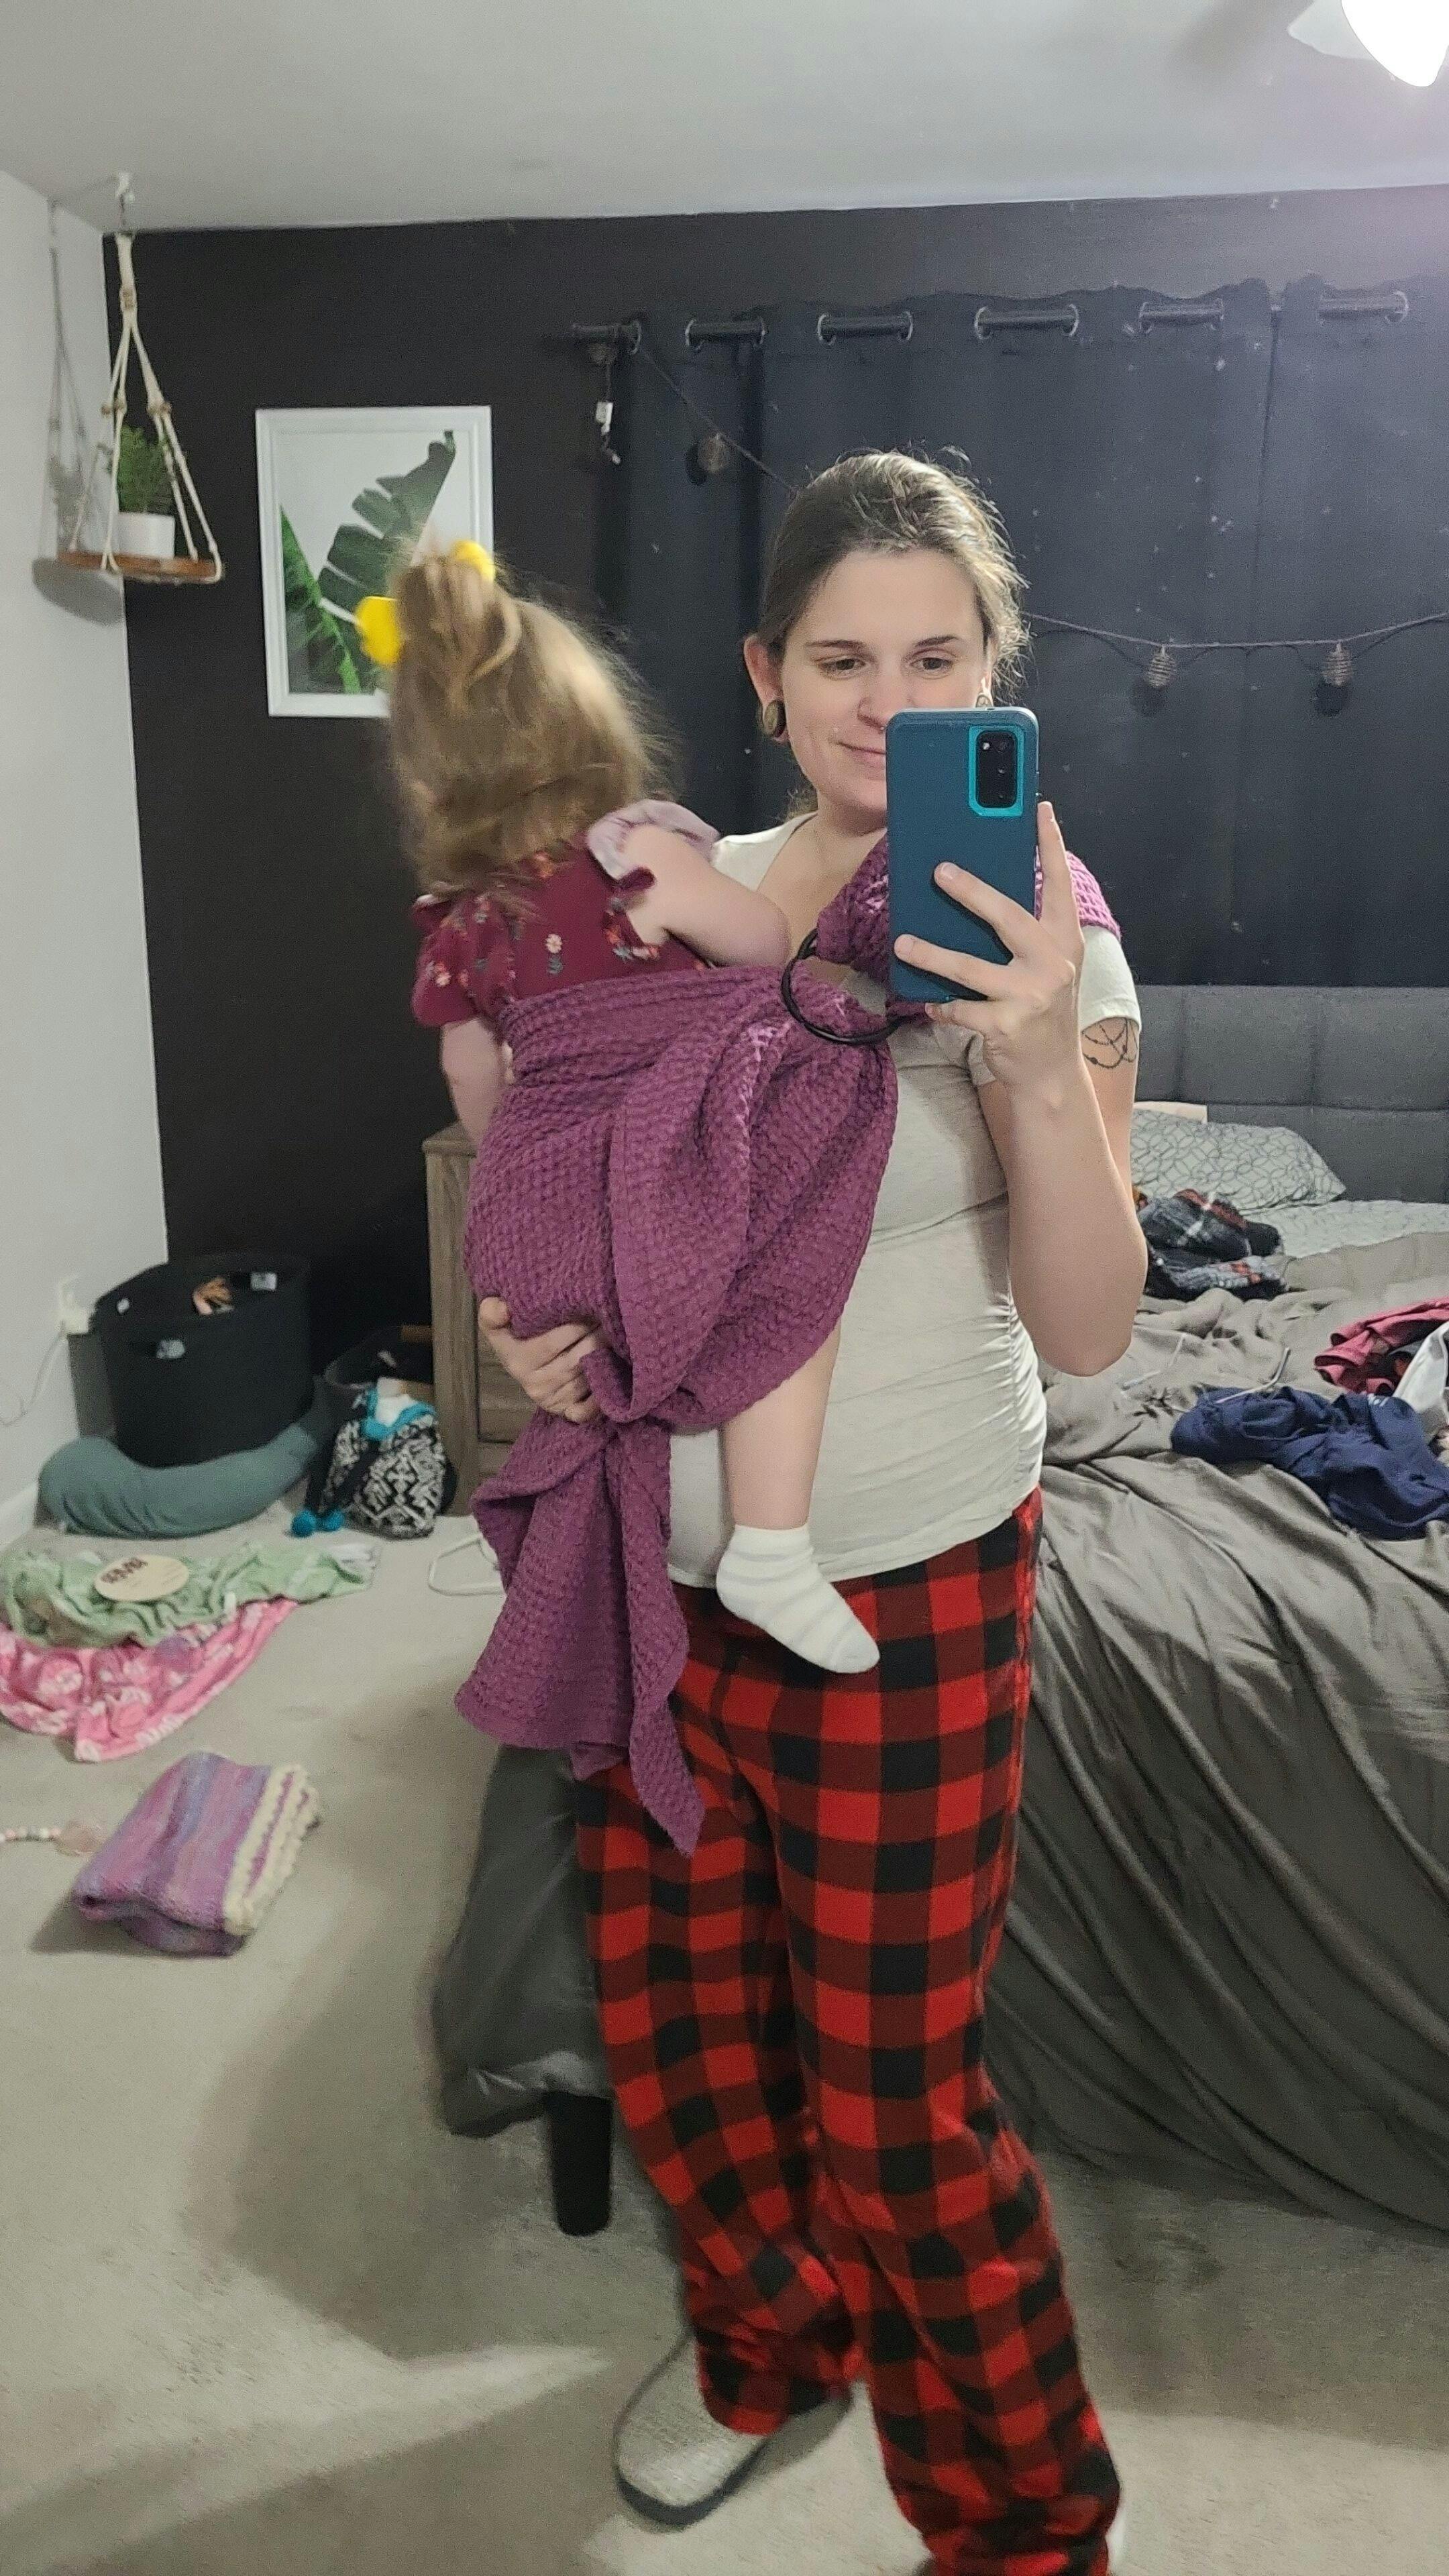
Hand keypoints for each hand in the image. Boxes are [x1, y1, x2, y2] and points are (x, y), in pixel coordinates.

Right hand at [477, 1297, 600, 1423]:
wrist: (519, 1362)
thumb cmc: (513, 1336)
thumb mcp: (496, 1322)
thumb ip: (492, 1313)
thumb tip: (501, 1307)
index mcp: (518, 1362)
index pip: (552, 1343)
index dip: (575, 1325)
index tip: (587, 1305)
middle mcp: (535, 1384)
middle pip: (576, 1359)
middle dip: (597, 1335)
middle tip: (611, 1316)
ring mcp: (552, 1400)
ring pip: (587, 1376)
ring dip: (606, 1355)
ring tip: (616, 1333)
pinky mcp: (565, 1411)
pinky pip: (585, 1410)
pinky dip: (599, 1397)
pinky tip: (610, 1373)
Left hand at [893, 802, 1084, 1097]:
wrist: (1051, 1072)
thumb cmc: (1042, 1010)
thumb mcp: (1047, 967)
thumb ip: (1026, 935)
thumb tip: (974, 897)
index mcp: (1065, 940)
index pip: (1059, 885)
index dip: (1051, 846)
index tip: (1040, 810)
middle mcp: (1053, 963)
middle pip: (1007, 917)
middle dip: (971, 892)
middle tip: (939, 872)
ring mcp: (1030, 995)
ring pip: (970, 967)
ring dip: (931, 954)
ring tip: (903, 943)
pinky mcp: (1006, 1025)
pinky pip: (959, 1007)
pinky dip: (942, 1005)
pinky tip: (931, 1003)